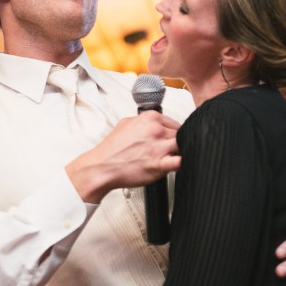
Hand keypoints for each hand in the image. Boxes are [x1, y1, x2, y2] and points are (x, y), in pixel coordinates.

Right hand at [67, 113, 181, 202]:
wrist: (101, 167)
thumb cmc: (112, 150)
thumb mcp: (126, 123)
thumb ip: (144, 121)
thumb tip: (155, 123)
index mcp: (150, 118)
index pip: (175, 123)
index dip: (174, 134)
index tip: (170, 141)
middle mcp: (156, 130)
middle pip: (181, 134)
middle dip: (176, 144)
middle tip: (168, 151)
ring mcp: (158, 146)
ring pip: (183, 146)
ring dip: (179, 153)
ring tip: (169, 158)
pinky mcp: (159, 164)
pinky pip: (180, 162)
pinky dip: (182, 163)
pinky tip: (176, 165)